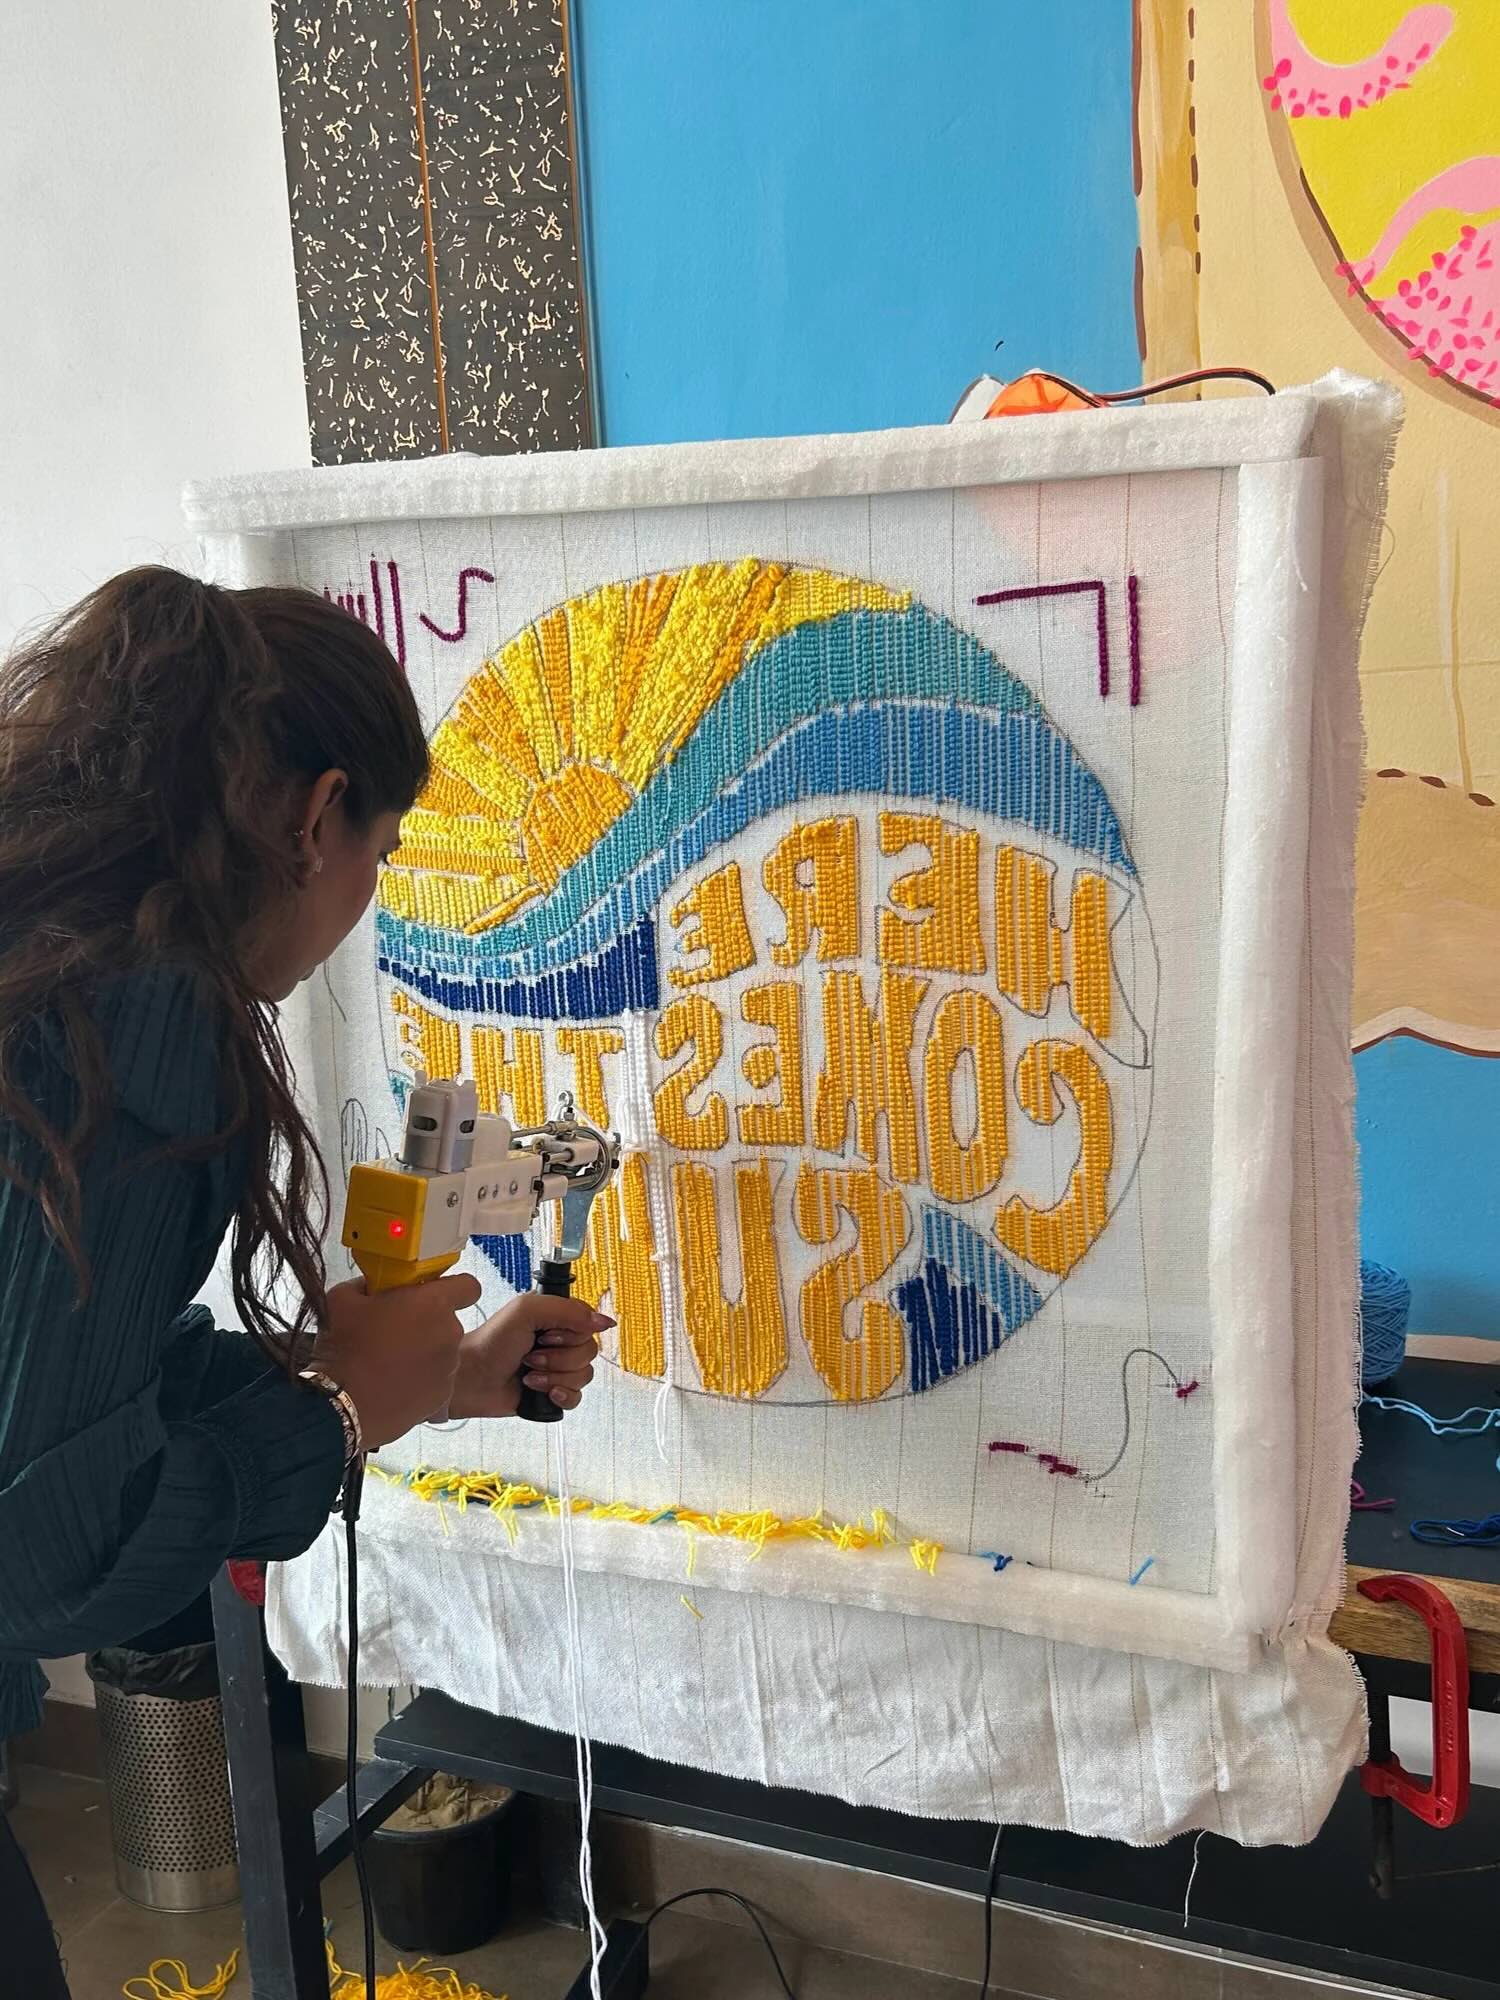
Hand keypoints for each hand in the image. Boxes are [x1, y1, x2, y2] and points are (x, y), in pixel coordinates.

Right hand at [310, 1273, 480, 1448]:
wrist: (342, 1404)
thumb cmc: (344, 1346)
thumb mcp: (343, 1299)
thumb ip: (367, 1284)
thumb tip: (373, 1286)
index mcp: (433, 1303)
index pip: (469, 1286)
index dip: (454, 1289)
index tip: (430, 1295)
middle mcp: (450, 1333)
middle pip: (448, 1322)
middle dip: (427, 1323)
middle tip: (394, 1331)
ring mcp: (449, 1367)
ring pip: (442, 1353)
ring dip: (423, 1353)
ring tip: (390, 1363)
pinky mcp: (443, 1396)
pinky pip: (437, 1380)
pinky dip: (421, 1381)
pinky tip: (393, 1385)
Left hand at [447, 1293, 608, 1417]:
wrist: (470, 1380)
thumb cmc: (490, 1342)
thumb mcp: (526, 1311)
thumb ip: (568, 1310)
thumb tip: (603, 1321)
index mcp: (554, 1318)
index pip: (588, 1324)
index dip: (571, 1334)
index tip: (546, 1335)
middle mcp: (558, 1342)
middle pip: (589, 1352)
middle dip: (560, 1358)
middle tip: (532, 1356)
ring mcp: (556, 1368)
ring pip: (584, 1375)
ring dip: (555, 1376)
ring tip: (530, 1374)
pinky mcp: (553, 1392)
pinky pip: (577, 1397)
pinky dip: (560, 1395)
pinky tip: (541, 1391)